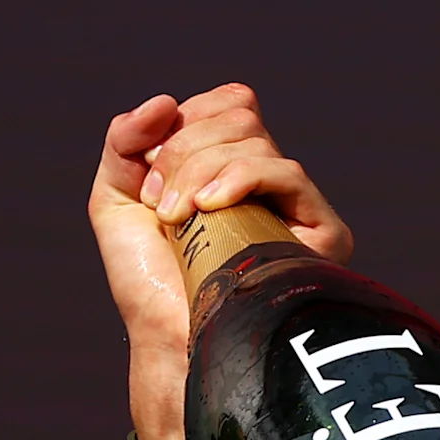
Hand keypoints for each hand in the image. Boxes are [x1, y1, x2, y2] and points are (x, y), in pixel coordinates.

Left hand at [86, 83, 353, 439]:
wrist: (168, 337)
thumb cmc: (146, 278)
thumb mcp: (117, 195)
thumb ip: (125, 140)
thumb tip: (164, 102)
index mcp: (229, 165)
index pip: (226, 104)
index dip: (183, 123)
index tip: (148, 175)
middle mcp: (268, 179)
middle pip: (238, 114)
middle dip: (182, 150)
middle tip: (159, 203)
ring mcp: (295, 203)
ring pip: (255, 139)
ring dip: (198, 170)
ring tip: (176, 218)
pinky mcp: (322, 230)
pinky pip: (286, 172)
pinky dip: (237, 178)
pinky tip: (208, 208)